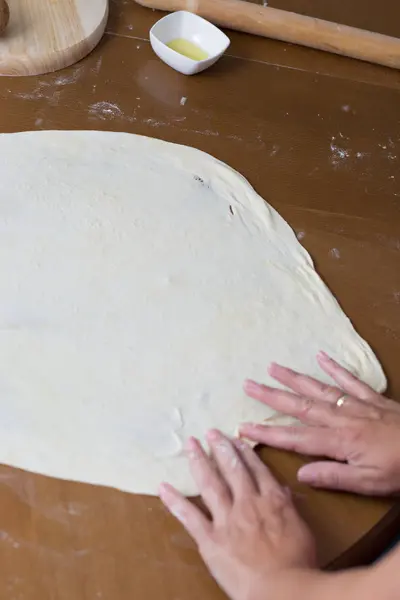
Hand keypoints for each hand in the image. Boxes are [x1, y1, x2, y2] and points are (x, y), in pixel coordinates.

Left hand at [159, 430, 315, 599]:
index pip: (256, 469)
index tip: (235, 438)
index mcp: (272, 501)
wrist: (281, 590)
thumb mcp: (302, 530)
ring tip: (190, 444)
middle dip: (220, 448)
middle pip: (232, 469)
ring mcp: (227, 520)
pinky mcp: (210, 539)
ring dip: (199, 461)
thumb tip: (282, 490)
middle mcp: (247, 503)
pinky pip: (189, 516)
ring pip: (210, 484)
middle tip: (211, 431)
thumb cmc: (298, 565)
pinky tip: (163, 486)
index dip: (244, 452)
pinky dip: (174, 501)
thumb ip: (289, 507)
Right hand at [241, 351, 399, 495]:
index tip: (244, 428)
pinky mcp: (373, 399)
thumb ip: (334, 477)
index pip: (296, 438)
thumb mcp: (369, 483)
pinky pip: (350, 380)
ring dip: (294, 378)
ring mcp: (357, 405)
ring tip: (273, 366)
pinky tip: (321, 356)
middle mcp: (342, 418)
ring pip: (319, 389)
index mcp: (339, 441)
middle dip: (272, 396)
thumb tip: (300, 473)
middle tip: (248, 384)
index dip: (268, 434)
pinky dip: (335, 368)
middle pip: (300, 406)